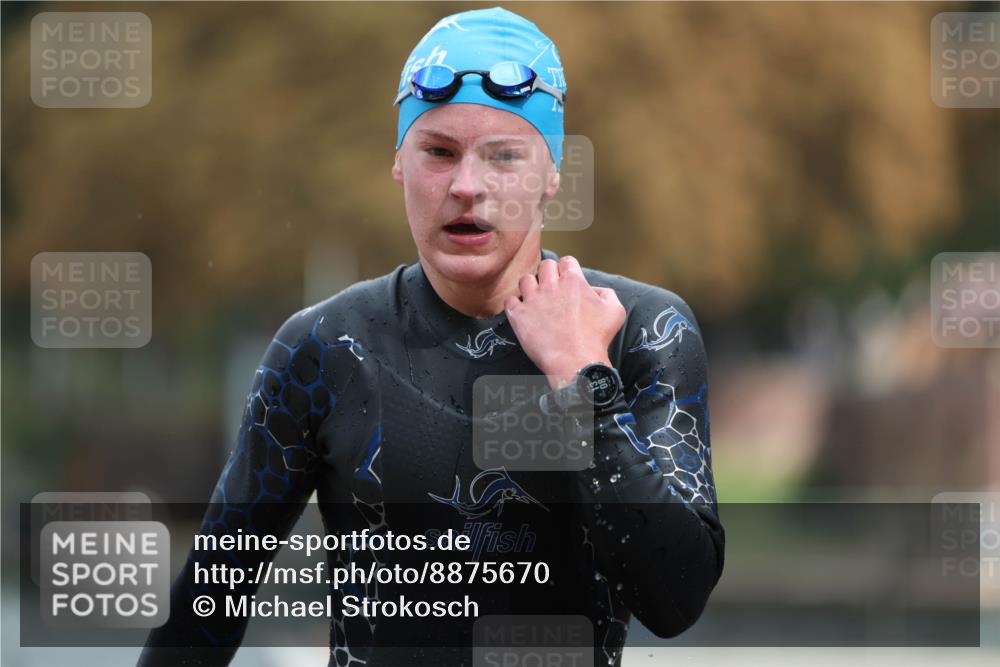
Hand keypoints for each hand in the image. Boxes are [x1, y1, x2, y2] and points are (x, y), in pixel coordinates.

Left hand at [504, 256, 626, 388]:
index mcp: (573, 281)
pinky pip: (509, 301)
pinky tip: (522, 312)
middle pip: (545, 265)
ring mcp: (532, 299)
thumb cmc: (596, 338)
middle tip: (552, 289)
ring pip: (525, 280)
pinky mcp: (519, 315)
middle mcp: (551, 285)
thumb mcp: (615, 311)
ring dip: (531, 287)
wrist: (575, 362)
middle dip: (549, 274)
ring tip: (536, 299)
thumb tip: (595, 290)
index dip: (568, 269)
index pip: (566, 261)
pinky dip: (514, 305)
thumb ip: (607, 293)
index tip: (568, 280)